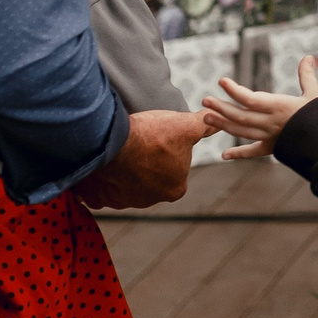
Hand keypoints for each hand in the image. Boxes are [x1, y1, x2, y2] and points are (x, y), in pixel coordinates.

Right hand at [75, 108, 205, 208]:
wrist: (112, 143)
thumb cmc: (152, 136)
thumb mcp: (185, 126)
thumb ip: (203, 124)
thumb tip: (216, 116)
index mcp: (175, 189)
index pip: (176, 169)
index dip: (168, 150)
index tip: (157, 139)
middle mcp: (151, 200)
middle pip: (150, 177)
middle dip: (144, 162)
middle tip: (138, 143)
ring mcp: (124, 201)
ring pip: (125, 182)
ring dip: (123, 170)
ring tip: (119, 150)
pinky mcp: (101, 198)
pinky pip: (102, 190)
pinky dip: (102, 179)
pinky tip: (102, 164)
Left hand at [201, 58, 317, 160]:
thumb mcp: (315, 95)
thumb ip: (307, 76)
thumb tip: (307, 57)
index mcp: (279, 107)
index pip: (251, 99)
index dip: (235, 90)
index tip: (222, 81)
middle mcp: (270, 123)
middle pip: (241, 116)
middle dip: (221, 108)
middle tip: (204, 100)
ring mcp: (270, 137)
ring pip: (241, 131)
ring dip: (223, 125)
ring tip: (206, 118)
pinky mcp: (273, 148)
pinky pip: (253, 151)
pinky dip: (239, 153)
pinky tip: (224, 155)